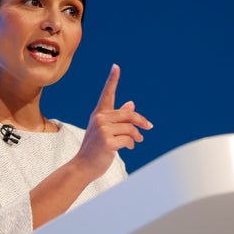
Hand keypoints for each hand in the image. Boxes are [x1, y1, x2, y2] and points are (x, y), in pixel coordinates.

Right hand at [75, 64, 152, 178]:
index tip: (116, 66)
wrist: (84, 166)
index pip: (107, 94)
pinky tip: (127, 148)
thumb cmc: (96, 148)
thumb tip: (131, 104)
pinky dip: (131, 144)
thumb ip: (118, 117)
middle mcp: (100, 118)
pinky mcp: (107, 142)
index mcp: (99, 114)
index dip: (112, 80)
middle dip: (141, 121)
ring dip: (137, 136)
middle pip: (129, 114)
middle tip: (149, 127)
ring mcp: (102, 130)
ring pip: (130, 128)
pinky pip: (129, 140)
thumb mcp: (106, 130)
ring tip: (138, 141)